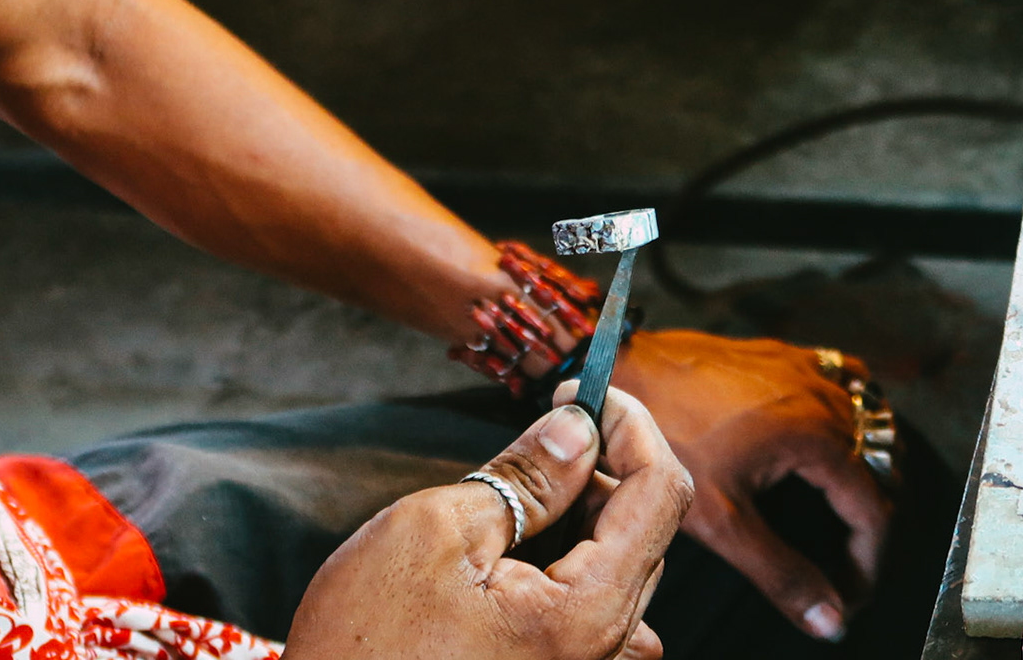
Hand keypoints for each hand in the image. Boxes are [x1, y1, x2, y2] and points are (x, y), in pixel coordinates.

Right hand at [283, 386, 694, 659]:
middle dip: (605, 462)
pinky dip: (572, 555)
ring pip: (621, 564)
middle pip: (646, 529)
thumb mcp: (437, 530)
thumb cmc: (364, 644)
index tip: (583, 387)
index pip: (658, 493)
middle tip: (547, 422)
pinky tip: (522, 542)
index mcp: (586, 615)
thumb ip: (524, 477)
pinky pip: (595, 606)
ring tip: (524, 484)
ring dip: (587, 508)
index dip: (629, 423)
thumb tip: (580, 426)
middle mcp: (602, 653)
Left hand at [611, 330, 890, 642]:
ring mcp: (805, 368)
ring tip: (837, 517)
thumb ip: (781, 572)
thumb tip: (826, 617)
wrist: (622, 372)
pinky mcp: (784, 355)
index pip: (875, 513)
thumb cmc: (663, 434)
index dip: (869, 565)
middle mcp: (823, 395)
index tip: (850, 594)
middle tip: (843, 565)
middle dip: (867, 525)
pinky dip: (847, 424)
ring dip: (863, 473)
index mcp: (818, 436)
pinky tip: (821, 448)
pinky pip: (843, 387)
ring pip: (869, 427)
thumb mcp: (721, 517)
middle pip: (880, 471)